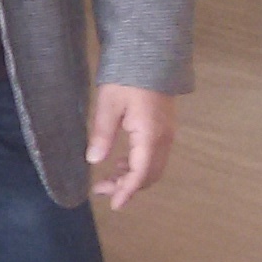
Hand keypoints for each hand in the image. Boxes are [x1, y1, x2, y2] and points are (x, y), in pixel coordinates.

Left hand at [88, 85, 177, 208]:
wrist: (150, 57)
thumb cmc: (127, 78)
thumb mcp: (108, 104)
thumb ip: (102, 133)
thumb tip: (94, 161)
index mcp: (149, 135)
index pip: (140, 173)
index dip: (127, 191)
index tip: (114, 205)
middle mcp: (163, 138)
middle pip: (149, 174)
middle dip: (127, 187)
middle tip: (101, 190)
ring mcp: (166, 134)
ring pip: (153, 167)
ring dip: (132, 177)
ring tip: (107, 179)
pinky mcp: (164, 129)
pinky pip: (154, 156)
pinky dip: (138, 165)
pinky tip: (120, 164)